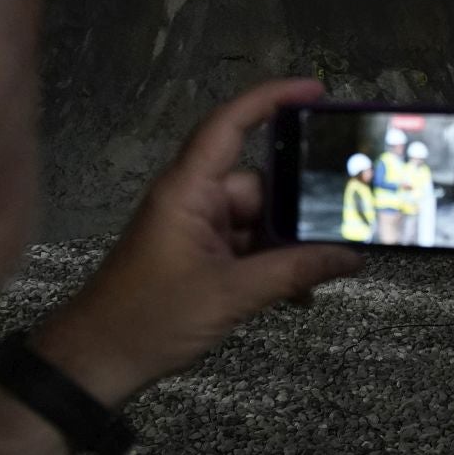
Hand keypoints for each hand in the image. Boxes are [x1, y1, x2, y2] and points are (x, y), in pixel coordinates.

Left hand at [30, 79, 364, 406]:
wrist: (98, 363)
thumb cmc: (151, 317)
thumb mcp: (232, 295)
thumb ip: (296, 272)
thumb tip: (353, 258)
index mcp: (189, 191)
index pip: (229, 126)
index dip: (270, 99)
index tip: (316, 91)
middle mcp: (196, 200)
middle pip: (263, 185)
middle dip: (304, 205)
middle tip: (355, 214)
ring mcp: (200, 230)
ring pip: (264, 221)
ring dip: (294, 245)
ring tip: (336, 263)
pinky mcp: (204, 257)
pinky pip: (253, 248)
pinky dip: (278, 265)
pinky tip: (305, 292)